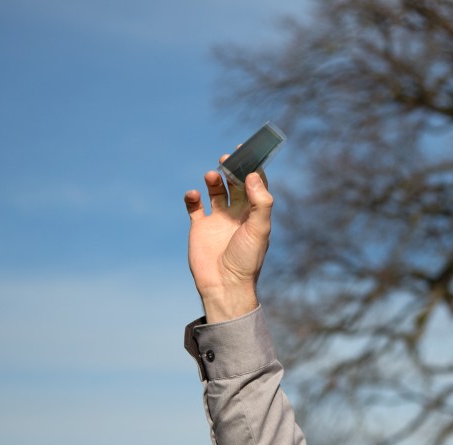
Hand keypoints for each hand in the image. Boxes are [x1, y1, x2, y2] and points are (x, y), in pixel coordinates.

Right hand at [184, 157, 272, 322]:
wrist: (225, 285)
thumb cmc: (246, 259)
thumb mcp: (259, 229)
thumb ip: (260, 202)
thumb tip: (253, 174)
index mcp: (254, 214)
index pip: (255, 184)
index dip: (252, 167)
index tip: (247, 151)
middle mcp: (237, 214)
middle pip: (234, 183)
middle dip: (231, 169)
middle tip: (226, 159)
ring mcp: (217, 220)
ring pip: (215, 191)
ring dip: (213, 180)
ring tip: (211, 175)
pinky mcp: (200, 228)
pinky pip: (194, 206)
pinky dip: (192, 197)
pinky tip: (194, 194)